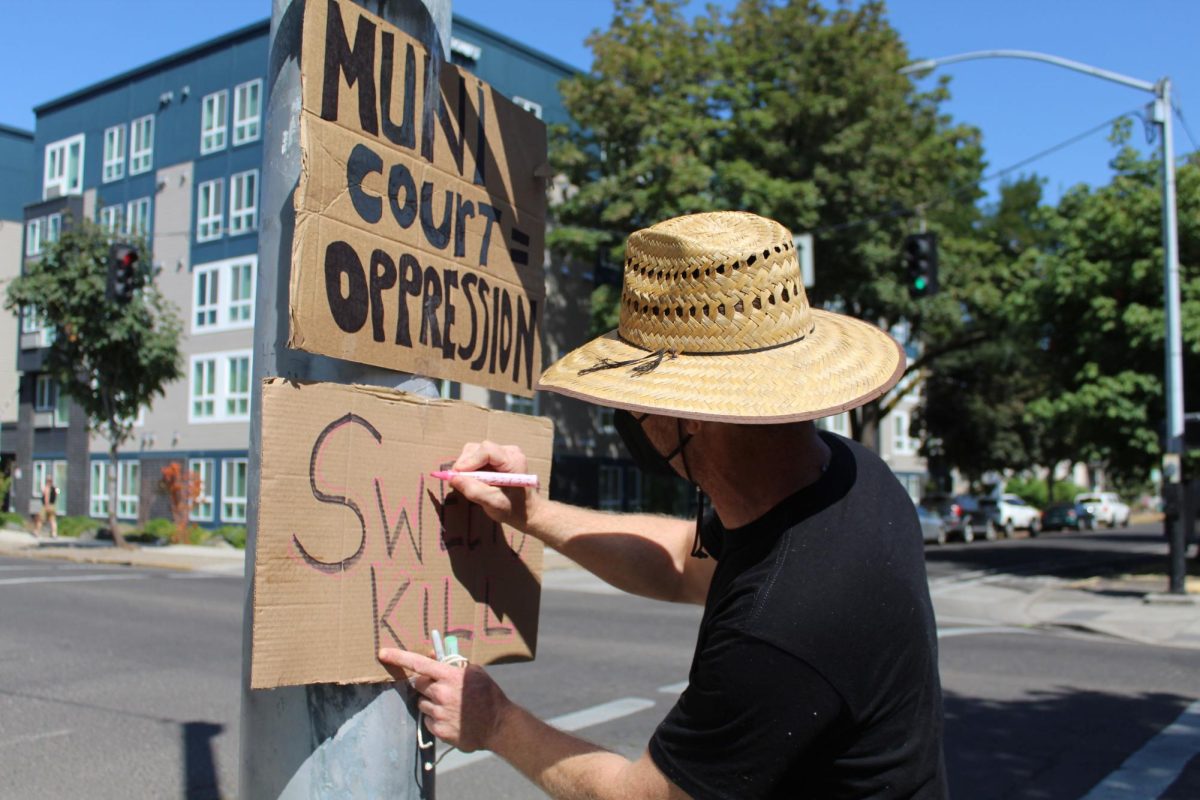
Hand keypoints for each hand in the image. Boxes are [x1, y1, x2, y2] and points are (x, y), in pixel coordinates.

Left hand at [378, 648, 509, 751]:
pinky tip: (451, 719)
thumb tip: (435, 658)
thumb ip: (454, 665)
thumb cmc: (489, 696)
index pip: (419, 663)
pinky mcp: (439, 731)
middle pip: (417, 684)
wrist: (498, 725)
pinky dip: (435, 719)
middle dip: (425, 685)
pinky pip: (427, 721)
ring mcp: (438, 714)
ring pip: (421, 703)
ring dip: (430, 703)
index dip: (398, 657)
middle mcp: (441, 694)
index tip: (382, 653)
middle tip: (440, 688)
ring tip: (449, 706)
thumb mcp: (475, 673)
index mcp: (449, 676)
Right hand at [449, 441, 541, 530]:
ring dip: (466, 466)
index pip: (487, 450)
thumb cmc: (513, 509)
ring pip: (475, 451)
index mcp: (513, 461)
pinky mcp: (498, 457)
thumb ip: (473, 490)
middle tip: (457, 481)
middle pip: (478, 449)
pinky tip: (472, 481)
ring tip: (467, 483)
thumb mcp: (492, 503)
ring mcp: (504, 453)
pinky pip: (478, 457)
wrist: (526, 511)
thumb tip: (452, 478)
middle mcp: (509, 452)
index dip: (469, 461)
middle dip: (465, 464)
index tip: (456, 475)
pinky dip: (470, 468)